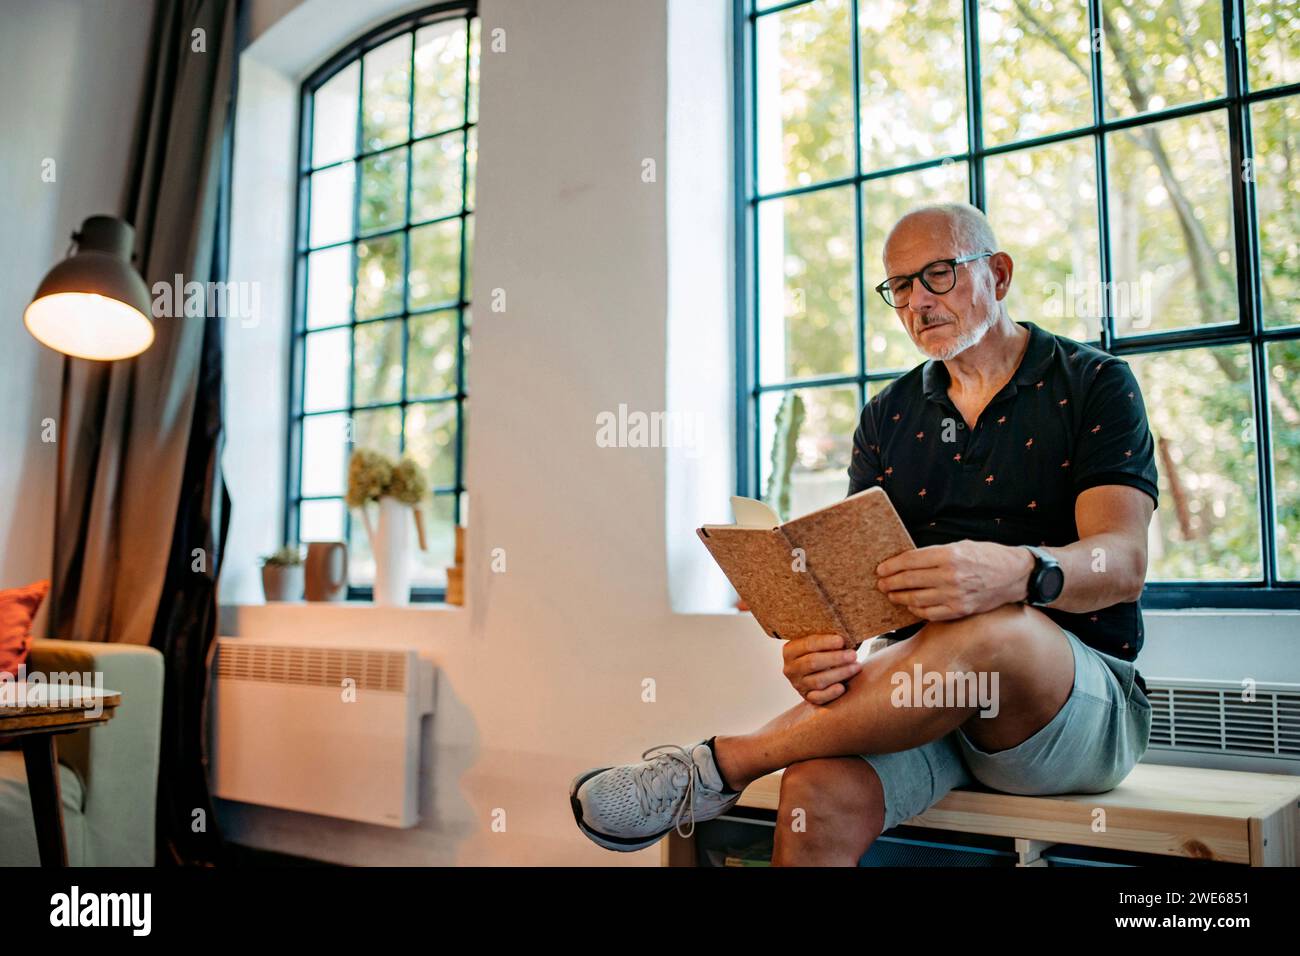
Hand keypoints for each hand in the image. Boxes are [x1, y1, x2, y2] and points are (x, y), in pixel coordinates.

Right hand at [781, 633, 861, 704]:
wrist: (819, 669)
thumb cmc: (822, 651)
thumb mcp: (818, 642)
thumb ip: (826, 637)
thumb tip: (844, 632)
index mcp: (790, 650)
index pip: (808, 645)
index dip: (826, 642)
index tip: (842, 641)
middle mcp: (790, 668)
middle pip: (813, 663)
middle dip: (835, 658)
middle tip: (853, 655)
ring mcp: (798, 684)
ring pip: (818, 681)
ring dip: (839, 674)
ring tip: (856, 667)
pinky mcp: (807, 697)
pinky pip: (818, 698)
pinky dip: (831, 693)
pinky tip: (842, 687)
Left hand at [875, 541, 1032, 620]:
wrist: (1016, 574)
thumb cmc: (987, 556)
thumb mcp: (960, 546)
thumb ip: (935, 554)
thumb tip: (908, 561)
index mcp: (949, 555)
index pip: (910, 561)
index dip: (892, 566)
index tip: (881, 569)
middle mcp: (950, 576)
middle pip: (910, 580)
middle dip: (891, 582)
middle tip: (881, 583)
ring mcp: (956, 595)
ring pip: (917, 599)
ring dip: (900, 597)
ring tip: (891, 594)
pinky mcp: (961, 610)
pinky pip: (931, 613)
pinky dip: (917, 610)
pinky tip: (910, 606)